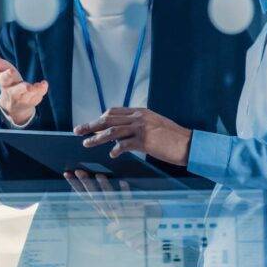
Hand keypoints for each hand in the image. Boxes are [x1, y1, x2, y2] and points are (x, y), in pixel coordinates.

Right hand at [0, 51, 47, 126]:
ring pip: (29, 96)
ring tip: (42, 85)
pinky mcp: (31, 102)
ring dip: (35, 90)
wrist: (12, 105)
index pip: (4, 79)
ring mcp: (22, 99)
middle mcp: (12, 92)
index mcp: (4, 83)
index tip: (10, 70)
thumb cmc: (7, 82)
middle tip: (28, 86)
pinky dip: (41, 92)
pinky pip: (36, 98)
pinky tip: (44, 85)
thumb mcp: (0, 72)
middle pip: (16, 91)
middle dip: (22, 88)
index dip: (7, 75)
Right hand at [62, 171, 152, 252]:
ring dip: (104, 187)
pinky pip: (128, 202)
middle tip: (79, 171)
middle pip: (95, 197)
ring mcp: (120, 214)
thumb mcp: (113, 212)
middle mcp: (108, 213)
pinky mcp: (133, 214)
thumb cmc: (126, 223)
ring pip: (110, 199)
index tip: (68, 174)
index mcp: (102, 211)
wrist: (143, 240)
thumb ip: (106, 199)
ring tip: (99, 175)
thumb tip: (97, 179)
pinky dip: (125, 192)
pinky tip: (123, 182)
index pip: (86, 197)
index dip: (76, 186)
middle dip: (86, 184)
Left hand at [74, 108, 193, 165]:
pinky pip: (124, 145)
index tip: (90, 125)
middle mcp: (139, 117)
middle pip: (108, 118)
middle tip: (78, 131)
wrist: (189, 144)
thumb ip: (138, 126)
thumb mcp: (154, 126)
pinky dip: (115, 150)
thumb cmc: (172, 138)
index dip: (100, 118)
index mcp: (141, 112)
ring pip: (112, 130)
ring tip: (86, 144)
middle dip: (91, 125)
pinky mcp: (145, 141)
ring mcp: (142, 128)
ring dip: (96, 138)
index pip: (114, 111)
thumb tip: (120, 136)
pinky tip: (112, 155)